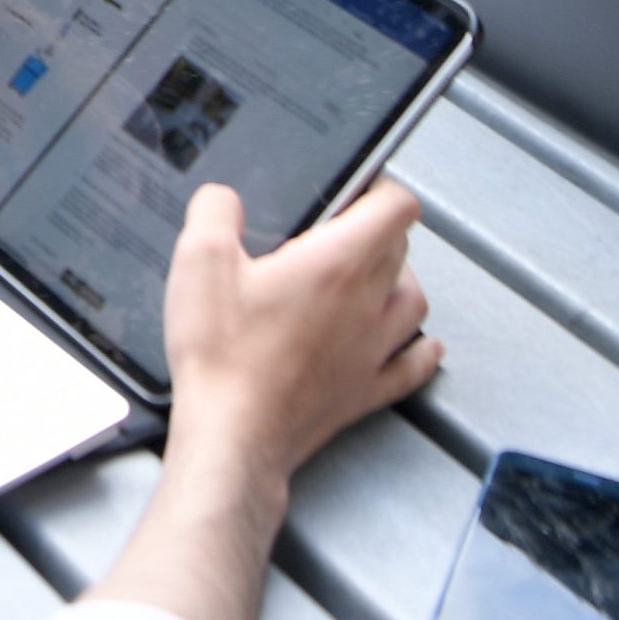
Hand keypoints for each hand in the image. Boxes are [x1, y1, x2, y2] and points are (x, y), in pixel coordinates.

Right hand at [160, 180, 439, 481]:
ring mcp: (372, 351)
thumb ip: (215, 211)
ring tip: (374, 275)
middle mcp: (367, 303)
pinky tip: (420, 344)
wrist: (234, 433)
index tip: (357, 186)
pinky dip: (420, 349)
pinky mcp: (366, 391)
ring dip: (400, 281)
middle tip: (341, 226)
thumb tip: (225, 196)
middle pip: (401, 250)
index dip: (381, 187)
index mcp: (336, 263)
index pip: (396, 208)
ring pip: (415, 302)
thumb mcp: (198, 261)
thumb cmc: (221, 352)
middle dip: (377, 230)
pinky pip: (413, 364)